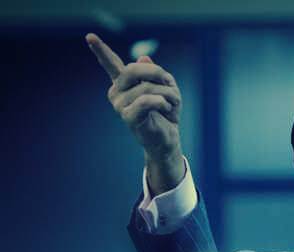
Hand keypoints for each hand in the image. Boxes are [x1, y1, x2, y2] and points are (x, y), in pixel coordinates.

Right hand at [86, 33, 184, 189]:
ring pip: (146, 87)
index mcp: (124, 82)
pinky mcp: (127, 116)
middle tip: (169, 83)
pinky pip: (146, 101)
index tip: (90, 36)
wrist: (168, 138)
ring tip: (170, 104)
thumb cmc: (166, 112)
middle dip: (157, 73)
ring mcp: (119, 104)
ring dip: (167, 94)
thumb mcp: (166, 87)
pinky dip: (162, 103)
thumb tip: (142, 58)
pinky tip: (165, 110)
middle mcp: (117, 91)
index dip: (101, 50)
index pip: (111, 63)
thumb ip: (155, 73)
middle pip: (134, 69)